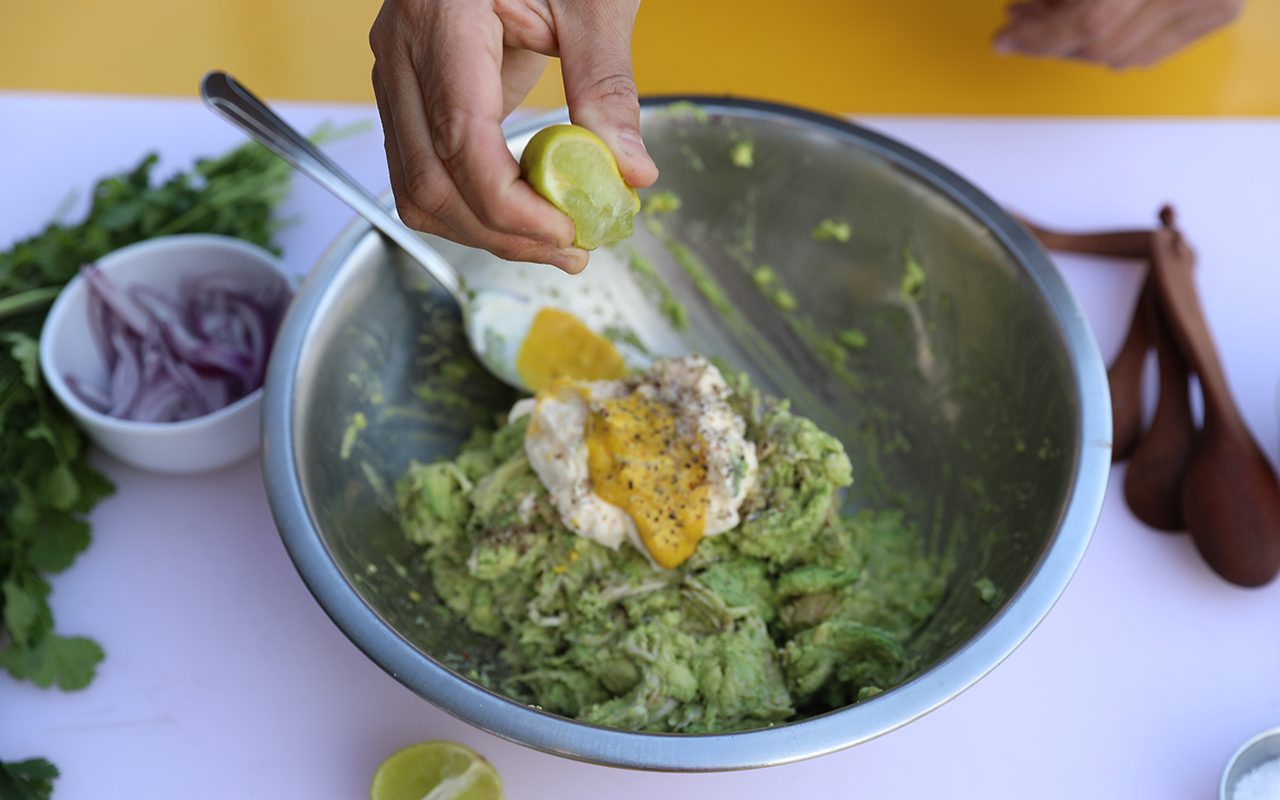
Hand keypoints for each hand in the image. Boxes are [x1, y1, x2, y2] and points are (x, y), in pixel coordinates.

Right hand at [369, 0, 658, 273]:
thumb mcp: (594, 0)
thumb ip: (607, 85)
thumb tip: (630, 173)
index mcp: (442, 15)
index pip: (459, 138)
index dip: (510, 204)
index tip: (568, 233)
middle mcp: (401, 48)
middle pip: (429, 180)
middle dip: (502, 234)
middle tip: (573, 251)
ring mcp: (396, 74)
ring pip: (417, 189)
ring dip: (486, 232)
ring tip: (556, 243)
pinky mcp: (409, 95)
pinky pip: (425, 172)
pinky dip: (474, 207)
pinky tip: (527, 216)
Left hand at [994, 0, 1243, 68]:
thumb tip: (1023, 15)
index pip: (1089, 21)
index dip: (1039, 34)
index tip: (1006, 36)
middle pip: (1102, 45)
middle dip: (1051, 41)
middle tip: (1020, 27)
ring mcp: (1209, 3)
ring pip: (1122, 56)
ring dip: (1077, 46)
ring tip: (1049, 22)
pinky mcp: (1220, 12)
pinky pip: (1150, 52)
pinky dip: (1112, 46)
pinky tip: (1087, 28)